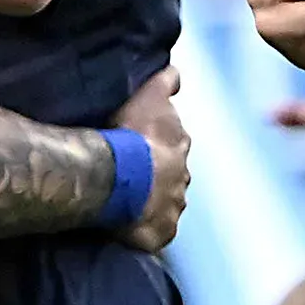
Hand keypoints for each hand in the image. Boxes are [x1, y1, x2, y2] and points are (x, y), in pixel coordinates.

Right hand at [111, 65, 190, 252]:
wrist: (121, 179)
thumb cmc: (132, 134)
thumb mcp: (150, 95)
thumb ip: (166, 82)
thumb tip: (176, 73)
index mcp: (179, 144)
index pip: (175, 141)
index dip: (160, 142)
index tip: (145, 143)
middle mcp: (182, 176)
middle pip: (173, 174)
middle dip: (159, 174)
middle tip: (134, 175)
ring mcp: (174, 206)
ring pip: (167, 203)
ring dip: (153, 202)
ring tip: (128, 203)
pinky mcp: (163, 232)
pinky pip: (157, 231)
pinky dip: (147, 229)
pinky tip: (130, 227)